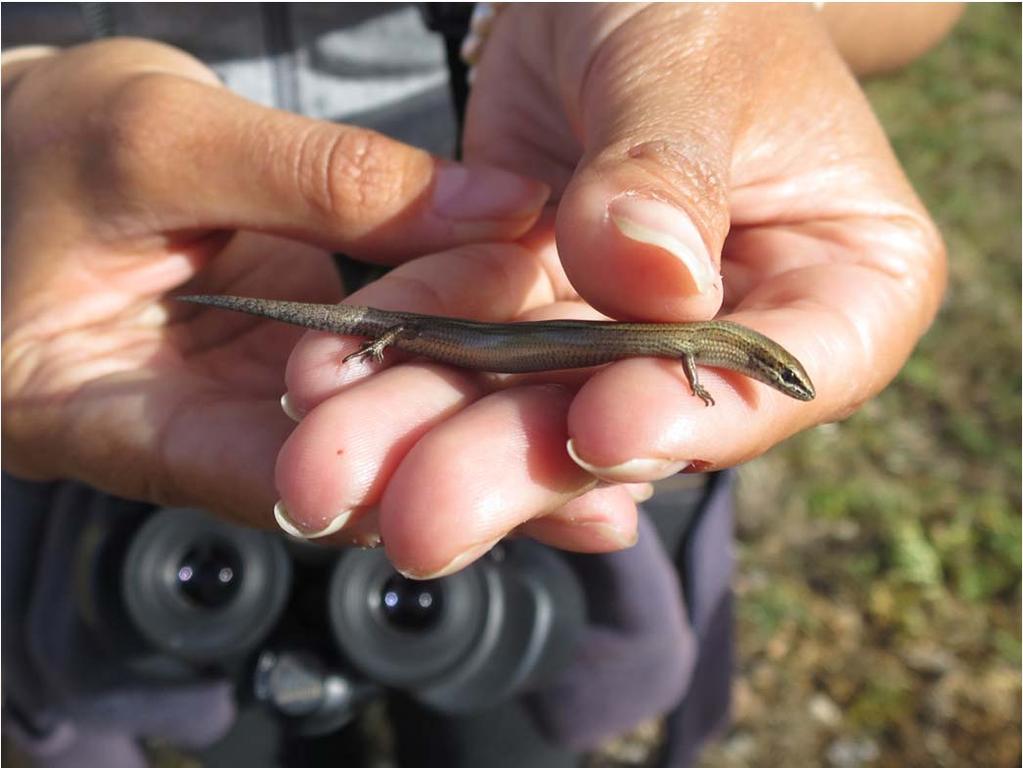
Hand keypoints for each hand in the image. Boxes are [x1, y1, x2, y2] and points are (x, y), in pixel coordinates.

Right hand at [1, 39, 547, 524]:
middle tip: (601, 507)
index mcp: (97, 415)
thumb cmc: (37, 140)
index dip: (395, 481)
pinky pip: (381, 381)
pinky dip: (461, 377)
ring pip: (378, 437)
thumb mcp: (162, 136)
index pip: (266, 473)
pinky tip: (553, 381)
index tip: (515, 483)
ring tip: (615, 469)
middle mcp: (182, 436)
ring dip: (488, 445)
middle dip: (475, 486)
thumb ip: (326, 178)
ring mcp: (241, 403)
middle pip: (344, 482)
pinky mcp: (284, 364)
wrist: (3, 149)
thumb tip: (504, 211)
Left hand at [272, 4, 944, 575]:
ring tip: (332, 474)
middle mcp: (733, 329)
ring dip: (426, 433)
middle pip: (631, 418)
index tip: (600, 432)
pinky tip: (327, 379)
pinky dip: (397, 352)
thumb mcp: (692, 61)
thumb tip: (652, 282)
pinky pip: (462, 338)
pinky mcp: (539, 311)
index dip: (694, 417)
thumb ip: (671, 172)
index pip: (782, 375)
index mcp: (843, 279)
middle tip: (420, 522)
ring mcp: (627, 333)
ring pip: (530, 401)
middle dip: (517, 465)